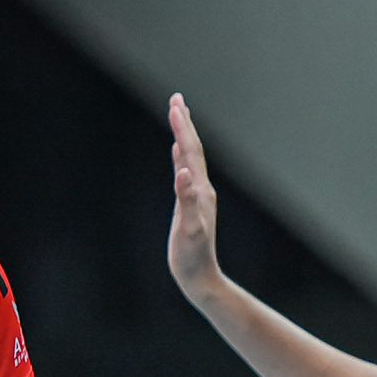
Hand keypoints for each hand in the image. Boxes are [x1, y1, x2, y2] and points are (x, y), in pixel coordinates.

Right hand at [166, 93, 224, 302]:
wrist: (200, 277)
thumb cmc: (192, 256)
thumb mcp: (188, 229)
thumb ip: (186, 199)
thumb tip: (182, 172)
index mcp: (199, 190)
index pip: (190, 151)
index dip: (182, 127)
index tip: (175, 104)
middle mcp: (200, 188)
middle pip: (193, 149)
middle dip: (184, 123)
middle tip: (175, 99)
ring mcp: (196, 195)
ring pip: (190, 158)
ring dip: (183, 135)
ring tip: (177, 116)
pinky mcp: (190, 204)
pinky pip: (184, 173)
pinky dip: (180, 156)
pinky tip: (176, 151)